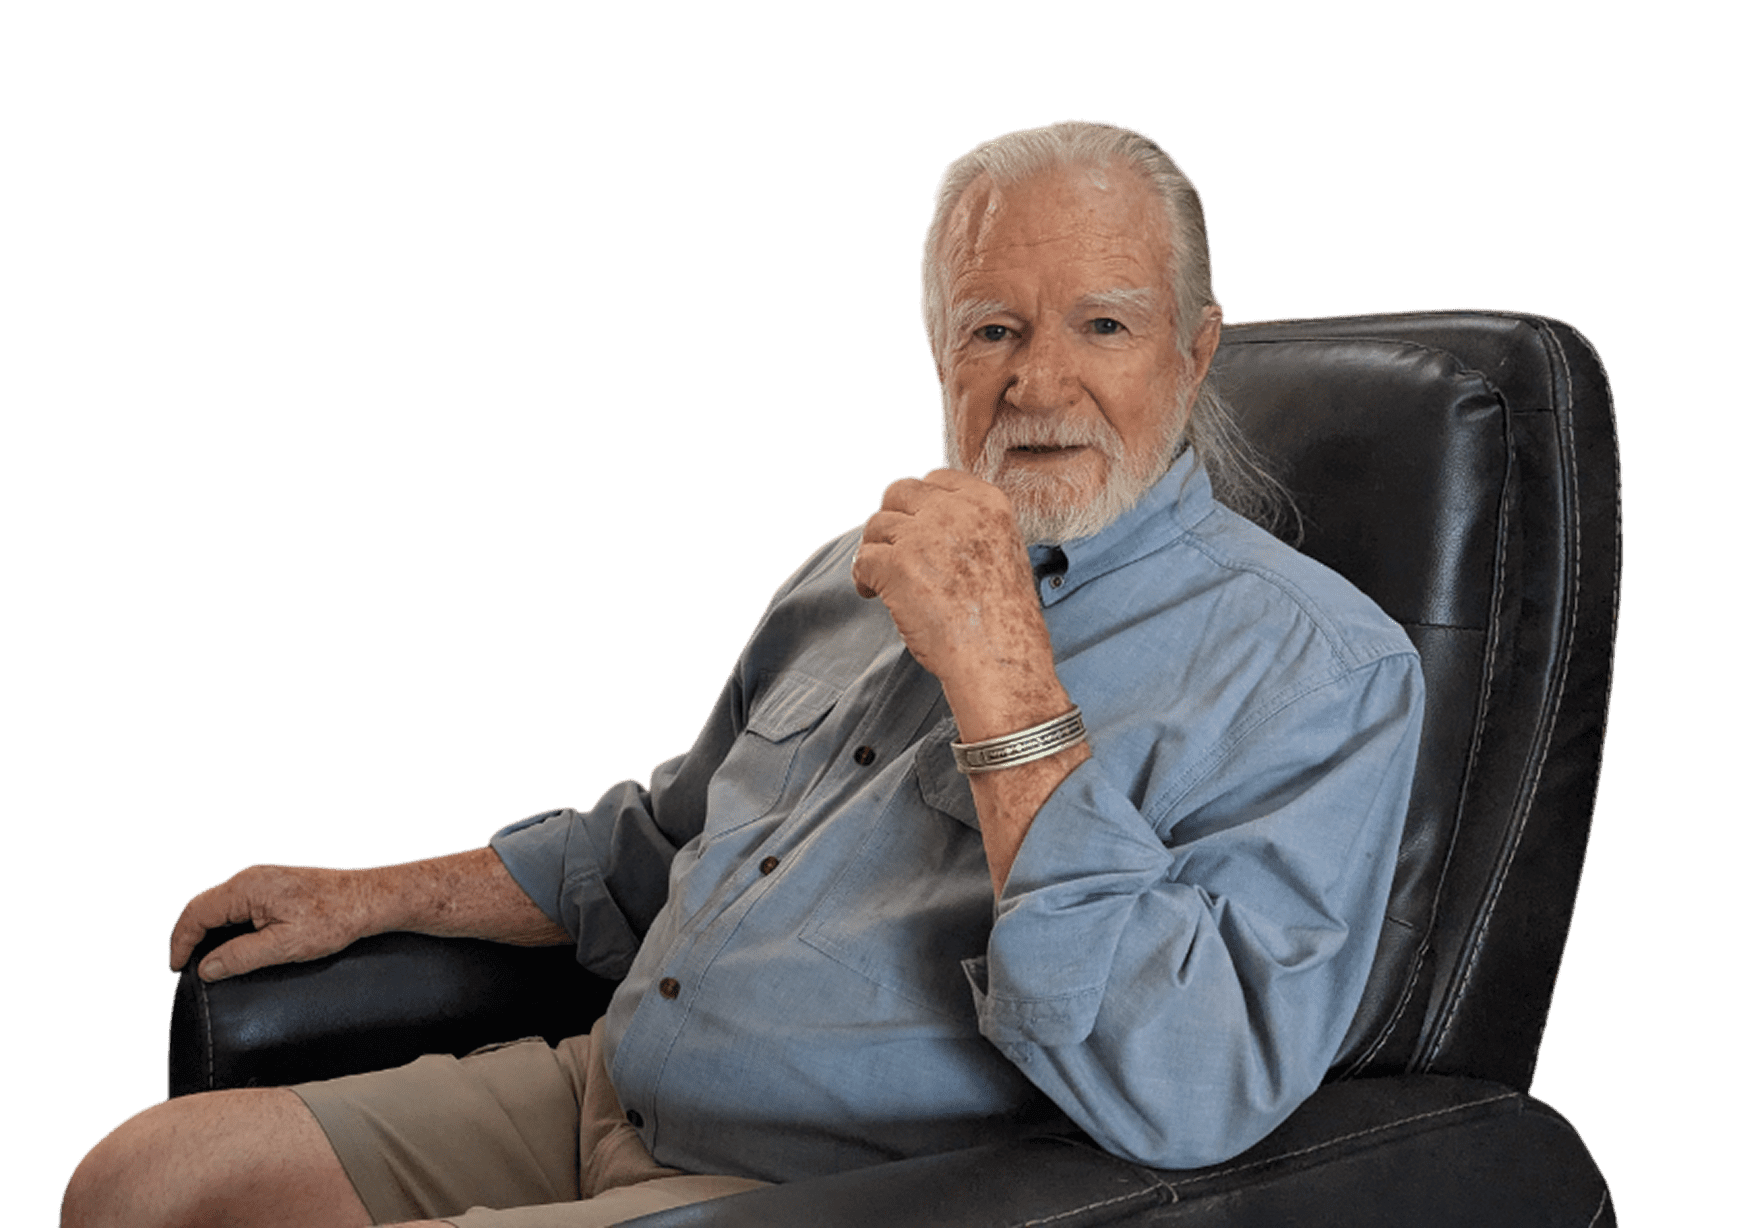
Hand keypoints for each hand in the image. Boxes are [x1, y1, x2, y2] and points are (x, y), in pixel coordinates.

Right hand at [167, 863, 375, 981]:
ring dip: (207, 928)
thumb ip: (240, 957)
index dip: (180, 942)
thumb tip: (207, 968)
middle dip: (189, 935)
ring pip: (219, 902)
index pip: (196, 913)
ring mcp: (262, 877)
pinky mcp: (273, 883)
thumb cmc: (333, 919)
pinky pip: (237, 901)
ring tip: (202, 956)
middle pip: (203, 905)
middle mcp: (250, 877)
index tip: (177, 967)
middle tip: (184, 965)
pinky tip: (228, 940)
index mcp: (247, 888)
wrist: (367, 898)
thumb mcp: (283, 946)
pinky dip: (225, 921)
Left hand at [852, 470, 1060, 733]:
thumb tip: (930, 525)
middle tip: (892, 550)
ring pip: (876, 526)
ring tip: (883, 580)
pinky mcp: (895, 564)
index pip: (936, 478)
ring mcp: (922, 535)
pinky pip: (862, 559)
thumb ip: (972, 529)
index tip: (915, 527)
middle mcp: (954, 510)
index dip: (919, 504)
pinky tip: (872, 594)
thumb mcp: (1005, 554)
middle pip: (899, 491)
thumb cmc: (1005, 622)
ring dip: (875, 551)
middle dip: (891, 520)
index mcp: (988, 503)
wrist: (999, 660)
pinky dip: (862, 578)